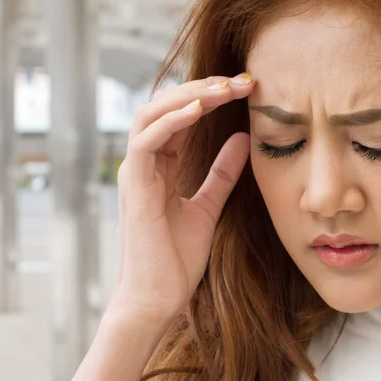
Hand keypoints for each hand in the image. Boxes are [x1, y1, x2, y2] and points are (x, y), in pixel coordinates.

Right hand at [110, 73, 254, 323]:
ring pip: (151, 114)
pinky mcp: (134, 186)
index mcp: (159, 167)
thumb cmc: (176, 259)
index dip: (210, 98)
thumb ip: (222, 174)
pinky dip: (172, 120)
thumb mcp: (208, 207)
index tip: (246, 89)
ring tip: (225, 88)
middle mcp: (143, 164)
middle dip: (202, 88)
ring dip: (188, 96)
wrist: (157, 299)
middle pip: (164, 107)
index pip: (180, 118)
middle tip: (240, 81)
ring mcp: (135, 173)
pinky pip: (147, 140)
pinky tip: (200, 109)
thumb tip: (243, 139)